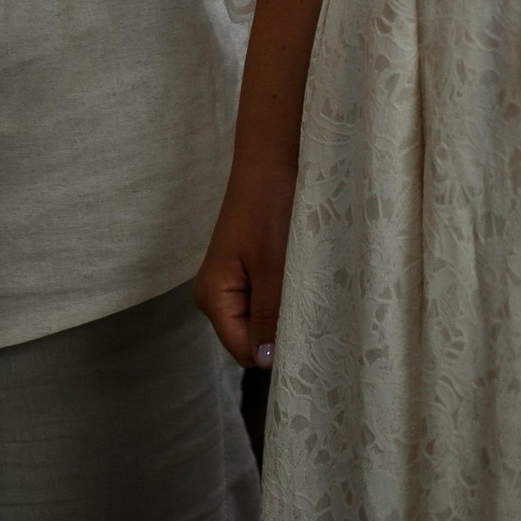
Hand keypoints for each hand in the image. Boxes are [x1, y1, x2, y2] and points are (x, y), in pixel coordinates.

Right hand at [195, 153, 299, 372]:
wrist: (271, 157)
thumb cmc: (269, 207)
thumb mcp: (272, 266)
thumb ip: (268, 316)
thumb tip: (265, 362)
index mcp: (212, 297)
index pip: (245, 352)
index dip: (274, 348)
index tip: (305, 332)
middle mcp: (215, 294)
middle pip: (252, 339)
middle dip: (280, 328)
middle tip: (308, 303)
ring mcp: (230, 282)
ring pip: (262, 319)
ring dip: (285, 309)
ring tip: (304, 285)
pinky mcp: (245, 269)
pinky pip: (265, 299)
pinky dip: (285, 293)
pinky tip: (298, 275)